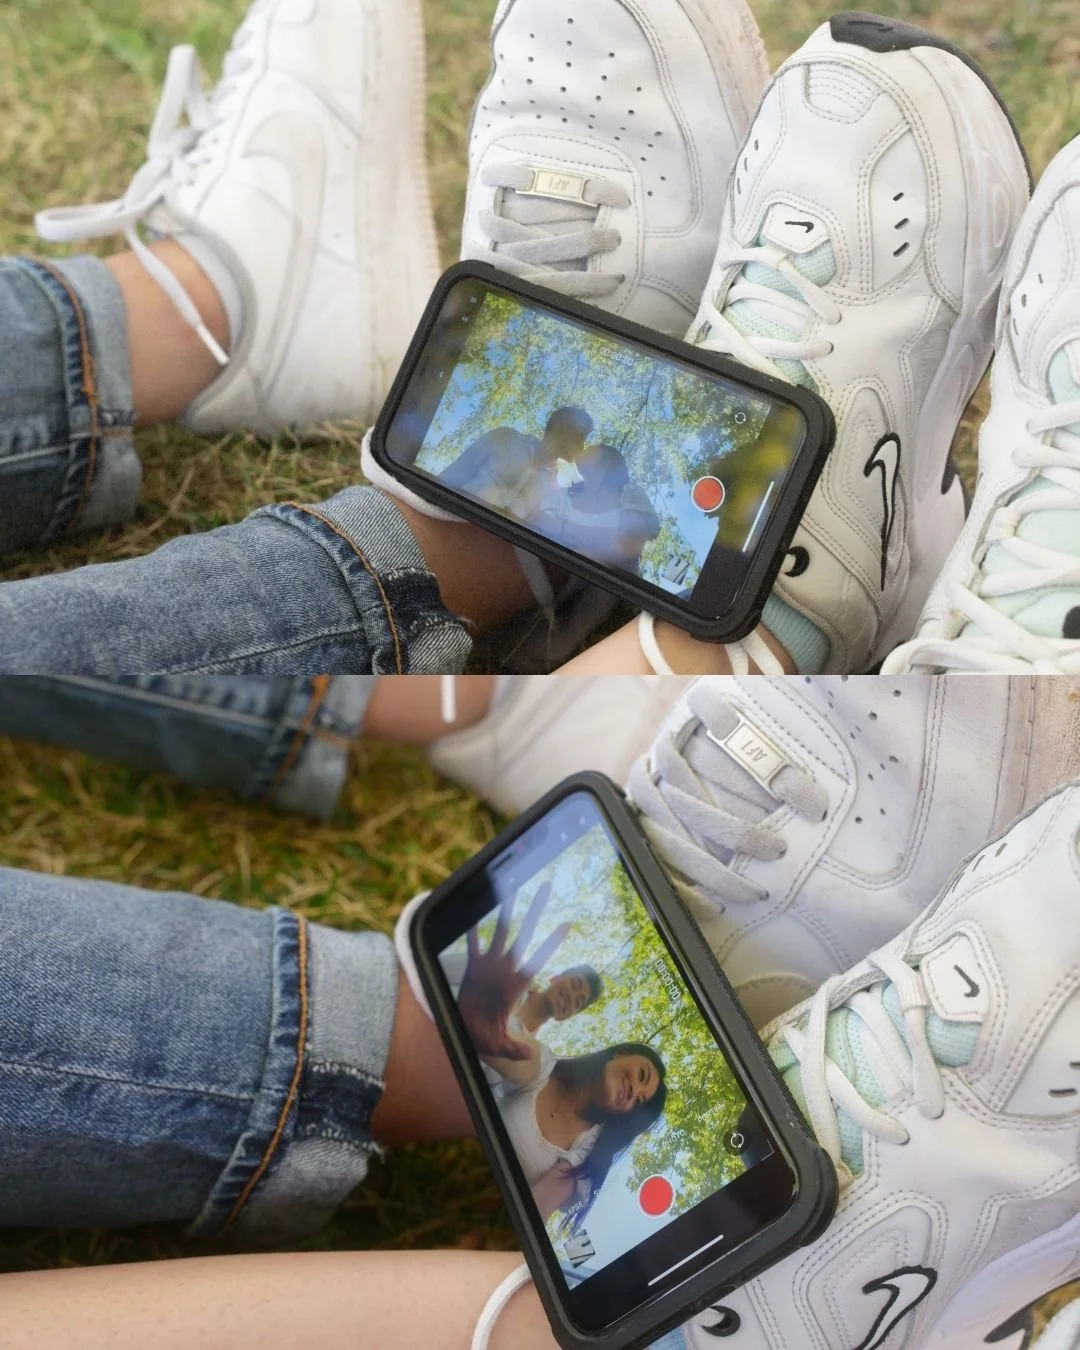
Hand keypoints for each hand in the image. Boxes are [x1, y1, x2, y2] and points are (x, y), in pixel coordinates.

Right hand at [458, 882, 569, 1059]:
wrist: (463, 1032)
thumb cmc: (484, 1037)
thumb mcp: (500, 1047)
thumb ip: (514, 1048)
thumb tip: (529, 1056)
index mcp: (518, 985)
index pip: (539, 959)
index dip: (552, 942)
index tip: (568, 924)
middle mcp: (505, 969)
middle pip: (523, 935)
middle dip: (534, 912)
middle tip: (545, 887)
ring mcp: (488, 965)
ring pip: (499, 932)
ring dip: (505, 912)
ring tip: (511, 888)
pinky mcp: (471, 967)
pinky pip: (472, 944)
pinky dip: (472, 930)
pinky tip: (472, 913)